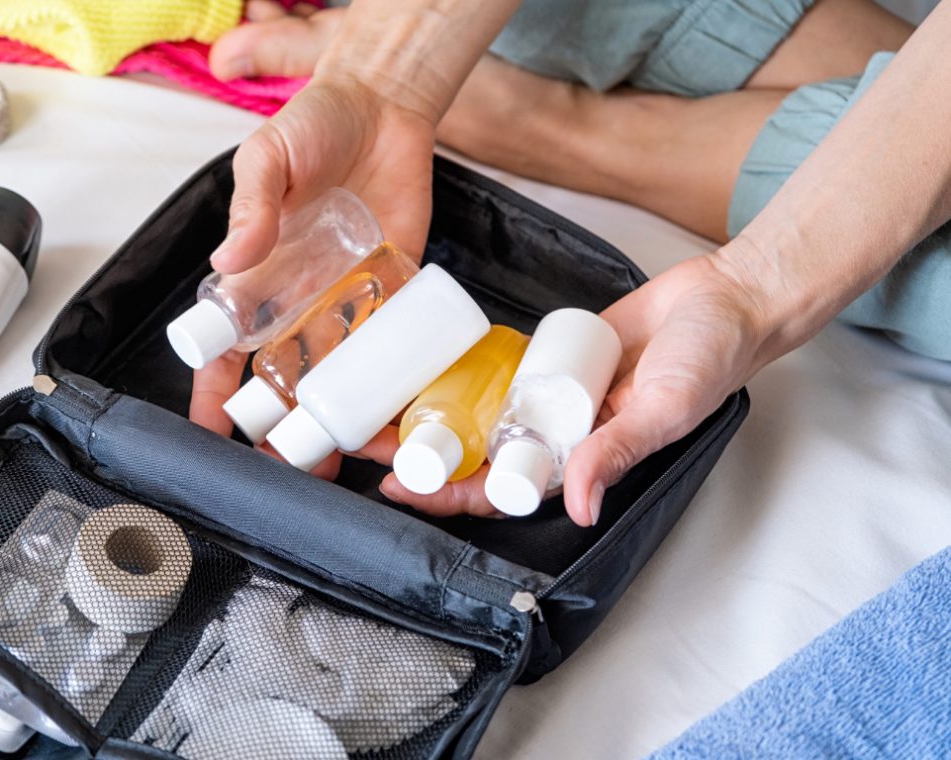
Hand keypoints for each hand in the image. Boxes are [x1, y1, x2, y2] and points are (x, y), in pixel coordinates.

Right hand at [188, 65, 436, 449]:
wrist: (384, 106)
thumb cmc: (313, 124)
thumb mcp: (268, 156)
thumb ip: (251, 206)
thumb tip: (230, 259)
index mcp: (255, 277)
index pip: (224, 350)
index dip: (214, 395)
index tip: (210, 436)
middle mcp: (297, 299)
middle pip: (281, 378)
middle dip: (280, 426)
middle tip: (288, 466)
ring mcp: (344, 299)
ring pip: (335, 376)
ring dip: (335, 418)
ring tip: (341, 460)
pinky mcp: (391, 289)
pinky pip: (388, 345)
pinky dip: (389, 381)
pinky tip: (392, 414)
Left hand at [379, 253, 774, 525]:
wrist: (724, 298)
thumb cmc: (709, 360)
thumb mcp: (664, 410)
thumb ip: (619, 452)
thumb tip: (581, 505)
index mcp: (581, 460)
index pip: (503, 491)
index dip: (449, 495)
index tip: (398, 488)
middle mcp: (558, 432)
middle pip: (477, 456)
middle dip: (422, 457)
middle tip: (365, 445)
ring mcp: (550, 393)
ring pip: (480, 414)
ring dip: (433, 415)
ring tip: (380, 409)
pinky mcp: (549, 355)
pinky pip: (499, 370)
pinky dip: (464, 374)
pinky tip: (424, 369)